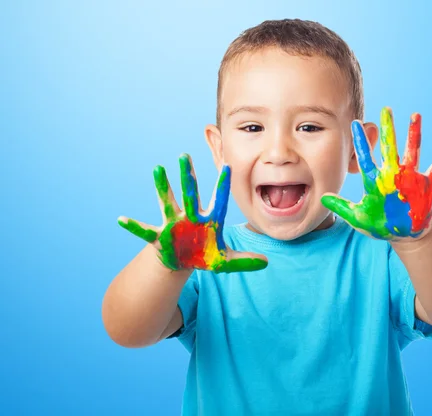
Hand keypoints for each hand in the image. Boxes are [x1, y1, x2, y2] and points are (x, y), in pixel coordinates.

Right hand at [118, 153, 267, 271]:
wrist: (183, 261)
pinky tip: (121, 219)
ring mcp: (174, 224)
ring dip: (161, 187)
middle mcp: (191, 216)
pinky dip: (133, 226)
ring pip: (167, 202)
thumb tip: (266, 262)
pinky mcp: (159, 236)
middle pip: (190, 193)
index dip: (222, 185)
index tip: (227, 166)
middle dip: (187, 176)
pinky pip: (144, 230)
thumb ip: (244, 260)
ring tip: (157, 169)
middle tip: (184, 155)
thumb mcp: (224, 261)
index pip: (219, 200)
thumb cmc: (204, 255)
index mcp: (209, 221)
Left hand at [321, 107, 431, 240]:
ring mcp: (410, 178)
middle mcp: (392, 175)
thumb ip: (342, 208)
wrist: (404, 235)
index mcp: (375, 181)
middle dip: (388, 129)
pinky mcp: (426, 186)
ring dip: (414, 134)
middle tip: (386, 109)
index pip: (365, 158)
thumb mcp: (358, 218)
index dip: (360, 142)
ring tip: (415, 116)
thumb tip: (323, 197)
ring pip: (412, 151)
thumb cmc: (380, 226)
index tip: (354, 124)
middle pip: (389, 147)